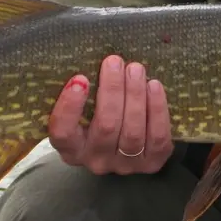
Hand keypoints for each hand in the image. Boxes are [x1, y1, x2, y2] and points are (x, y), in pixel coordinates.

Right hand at [48, 55, 173, 173]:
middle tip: (115, 61)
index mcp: (72, 147)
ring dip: (135, 95)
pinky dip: (157, 109)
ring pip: (132, 131)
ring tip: (136, 69)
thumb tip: (98, 56)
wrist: (132, 140)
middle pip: (106, 126)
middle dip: (113, 90)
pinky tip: (154, 86)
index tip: (80, 78)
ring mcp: (125, 165)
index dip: (69, 107)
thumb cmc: (103, 113)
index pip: (62, 133)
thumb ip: (87, 90)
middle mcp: (96, 160)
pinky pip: (157, 137)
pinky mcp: (152, 163)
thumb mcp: (87, 106)